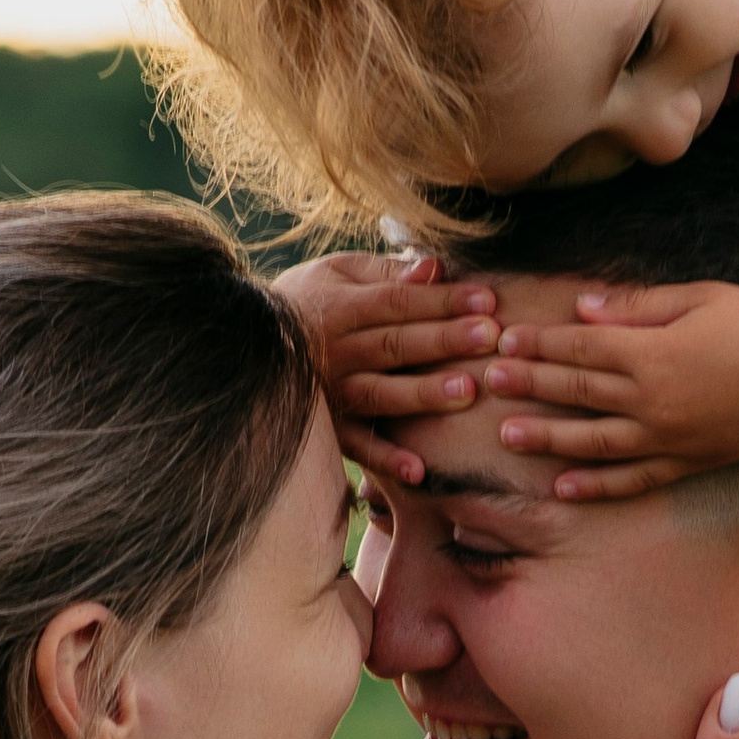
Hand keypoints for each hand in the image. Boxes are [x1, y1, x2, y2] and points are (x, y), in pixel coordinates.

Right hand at [273, 250, 501, 485]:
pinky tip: (418, 471)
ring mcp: (329, 393)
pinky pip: (356, 446)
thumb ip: (386, 272)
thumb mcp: (339, 272)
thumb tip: (433, 267)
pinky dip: (385, 459)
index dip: (443, 300)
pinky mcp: (327, 429)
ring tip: (466, 393)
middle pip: (395, 344)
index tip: (488, 300)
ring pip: (379, 393)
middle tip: (491, 337)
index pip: (399, 302)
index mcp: (341, 307)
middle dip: (444, 340)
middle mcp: (335, 351)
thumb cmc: (309, 298)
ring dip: (421, 394)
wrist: (247, 343)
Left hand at [482, 279, 738, 498]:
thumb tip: (583, 311)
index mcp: (655, 353)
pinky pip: (634, 480)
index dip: (539, 344)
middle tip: (486, 381)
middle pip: (578, 393)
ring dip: (547, 440)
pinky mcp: (689, 463)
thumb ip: (637, 307)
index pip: (581, 349)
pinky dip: (598, 486)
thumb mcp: (699, 298)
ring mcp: (671, 440)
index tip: (504, 340)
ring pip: (594, 443)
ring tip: (506, 436)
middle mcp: (655, 402)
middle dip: (529, 385)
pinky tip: (564, 487)